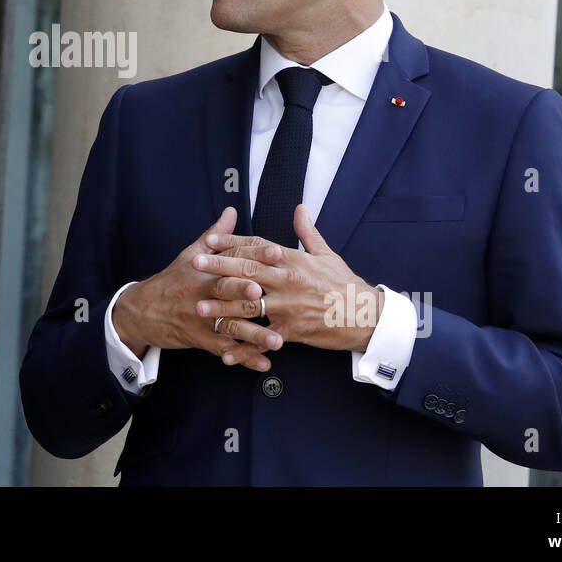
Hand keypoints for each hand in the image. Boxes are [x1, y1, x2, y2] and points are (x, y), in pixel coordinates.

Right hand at [112, 207, 283, 371]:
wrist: (142, 311)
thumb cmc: (172, 281)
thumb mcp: (191, 254)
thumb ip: (216, 235)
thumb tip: (232, 211)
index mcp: (205, 269)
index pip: (232, 258)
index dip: (254, 254)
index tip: (275, 251)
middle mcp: (203, 292)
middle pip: (226, 290)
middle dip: (245, 292)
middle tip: (264, 293)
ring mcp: (202, 317)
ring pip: (230, 324)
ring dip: (254, 334)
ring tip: (277, 340)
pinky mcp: (200, 338)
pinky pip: (225, 349)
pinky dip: (244, 358)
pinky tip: (264, 364)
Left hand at [192, 204, 384, 352]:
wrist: (367, 316)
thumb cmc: (345, 284)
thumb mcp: (327, 254)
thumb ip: (307, 232)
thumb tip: (299, 209)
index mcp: (294, 260)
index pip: (257, 247)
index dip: (232, 242)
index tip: (210, 239)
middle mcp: (288, 281)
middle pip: (247, 272)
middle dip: (219, 267)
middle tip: (194, 263)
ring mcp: (289, 307)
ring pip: (249, 305)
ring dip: (223, 307)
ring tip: (200, 306)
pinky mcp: (292, 331)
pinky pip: (263, 340)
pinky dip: (243, 348)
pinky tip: (225, 352)